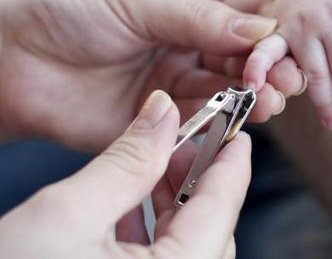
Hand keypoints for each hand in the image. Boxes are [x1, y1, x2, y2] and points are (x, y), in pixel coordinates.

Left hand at [0, 0, 296, 150]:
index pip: (245, 16)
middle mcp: (190, 44)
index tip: (283, 46)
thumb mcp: (137, 1)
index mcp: (189, 6)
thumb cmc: (70, 11)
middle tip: (285, 79)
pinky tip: (240, 118)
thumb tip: (260, 28)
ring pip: (229, 91)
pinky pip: (202, 121)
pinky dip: (224, 121)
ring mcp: (178, 82)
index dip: (270, 31)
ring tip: (267, 99)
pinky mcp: (162, 119)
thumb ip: (198, 18)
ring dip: (253, 96)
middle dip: (269, 68)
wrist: (16, 60)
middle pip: (245, 57)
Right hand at [0, 90, 250, 257]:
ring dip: (175, 203)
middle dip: (199, 179)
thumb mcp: (67, 215)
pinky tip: (135, 207)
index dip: (233, 163)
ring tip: (158, 165)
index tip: (236, 134)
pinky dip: (155, 232)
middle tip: (185, 142)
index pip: (223, 208)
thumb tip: (164, 113)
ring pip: (189, 246)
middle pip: (211, 227)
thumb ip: (127, 161)